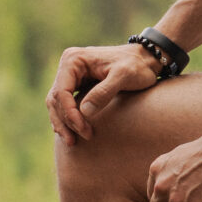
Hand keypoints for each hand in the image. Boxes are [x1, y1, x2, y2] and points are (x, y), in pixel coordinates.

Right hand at [46, 41, 161, 142]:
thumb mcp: (124, 76)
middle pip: (55, 99)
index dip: (70, 114)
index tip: (83, 130)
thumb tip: (84, 111)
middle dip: (65, 122)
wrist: (145, 60)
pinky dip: (66, 119)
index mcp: (74, 60)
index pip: (62, 92)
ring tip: (72, 141)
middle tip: (76, 141)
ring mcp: (71, 74)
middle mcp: (68, 65)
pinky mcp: (76, 83)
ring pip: (56, 103)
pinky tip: (72, 132)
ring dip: (63, 123)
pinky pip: (64, 104)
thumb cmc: (137, 66)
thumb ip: (104, 92)